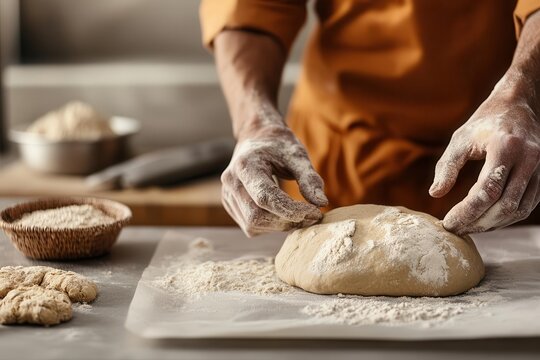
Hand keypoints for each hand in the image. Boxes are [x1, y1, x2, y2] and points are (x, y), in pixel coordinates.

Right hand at [221, 106, 327, 236]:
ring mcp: (227, 195)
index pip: (265, 197)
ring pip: (252, 225)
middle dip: (286, 221)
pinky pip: (250, 226)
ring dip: (280, 226)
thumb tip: (321, 203)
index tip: (315, 213)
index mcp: (245, 165)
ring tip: (301, 216)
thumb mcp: (298, 155)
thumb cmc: (278, 145)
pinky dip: (271, 226)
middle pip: (256, 216)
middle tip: (312, 217)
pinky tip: (285, 214)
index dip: (291, 210)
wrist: (256, 138)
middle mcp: (231, 182)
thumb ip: (309, 178)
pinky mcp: (231, 205)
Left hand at [430, 72, 539, 234]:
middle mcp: (529, 158)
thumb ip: (447, 167)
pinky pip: (526, 205)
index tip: (448, 223)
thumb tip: (434, 194)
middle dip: (477, 222)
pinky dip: (505, 217)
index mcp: (506, 147)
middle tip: (455, 229)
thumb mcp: (460, 140)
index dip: (467, 212)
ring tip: (467, 227)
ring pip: (518, 209)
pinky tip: (484, 220)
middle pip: (504, 204)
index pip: (487, 190)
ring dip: (491, 224)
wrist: (517, 106)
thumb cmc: (483, 123)